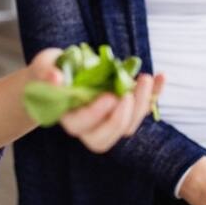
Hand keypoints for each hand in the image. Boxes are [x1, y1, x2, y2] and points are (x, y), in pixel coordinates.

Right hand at [27, 48, 165, 152]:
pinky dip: (155, 94)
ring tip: (145, 79)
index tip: (109, 97)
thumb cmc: (48, 70)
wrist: (61, 70)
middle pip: (105, 138)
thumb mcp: (43, 67)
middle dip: (121, 119)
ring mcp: (108, 119)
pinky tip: (162, 77)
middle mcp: (88, 126)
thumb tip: (55, 78)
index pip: (81, 126)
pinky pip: (143, 108)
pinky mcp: (124, 108)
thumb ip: (46, 73)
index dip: (96, 115)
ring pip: (127, 127)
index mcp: (67, 118)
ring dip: (142, 105)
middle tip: (129, 94)